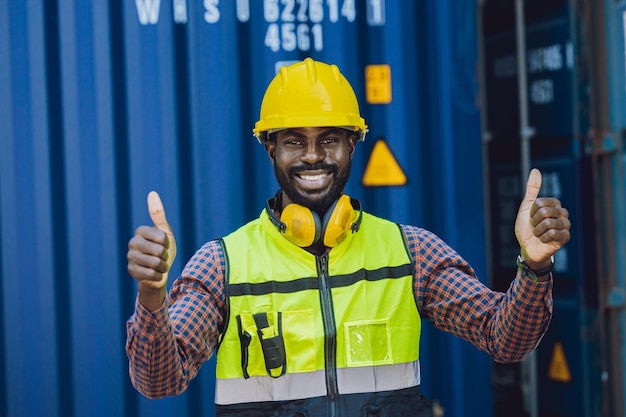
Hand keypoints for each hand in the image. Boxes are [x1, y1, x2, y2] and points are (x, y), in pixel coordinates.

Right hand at [127, 191, 176, 309]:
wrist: (160, 271)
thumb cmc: (164, 249)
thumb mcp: (165, 232)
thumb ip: (158, 214)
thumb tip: (152, 193)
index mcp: (140, 231)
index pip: (161, 237)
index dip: (167, 243)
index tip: (164, 244)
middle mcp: (132, 243)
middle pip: (158, 251)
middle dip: (165, 256)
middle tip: (162, 257)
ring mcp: (130, 257)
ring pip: (155, 263)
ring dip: (163, 266)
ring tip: (159, 265)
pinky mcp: (131, 271)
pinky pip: (151, 274)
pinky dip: (158, 275)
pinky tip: (155, 273)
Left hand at [514, 168, 570, 269]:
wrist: (527, 247)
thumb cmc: (526, 228)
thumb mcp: (526, 207)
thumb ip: (532, 189)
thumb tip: (535, 170)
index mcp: (554, 204)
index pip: (541, 202)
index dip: (532, 211)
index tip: (531, 217)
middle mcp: (563, 213)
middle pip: (545, 212)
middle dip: (534, 221)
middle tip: (535, 227)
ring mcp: (565, 225)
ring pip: (549, 223)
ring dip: (538, 230)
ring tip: (539, 234)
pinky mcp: (566, 237)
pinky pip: (553, 234)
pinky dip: (543, 238)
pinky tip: (544, 240)